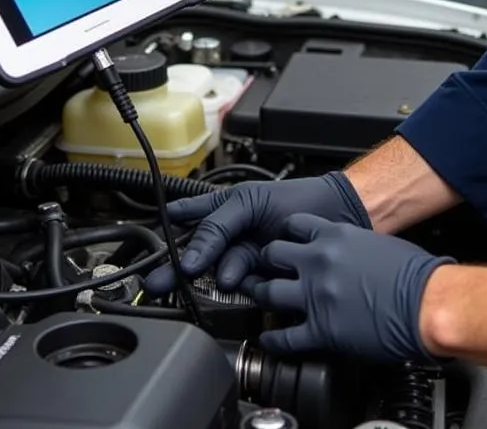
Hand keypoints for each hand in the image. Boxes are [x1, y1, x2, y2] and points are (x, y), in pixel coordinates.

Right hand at [143, 172, 369, 295]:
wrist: (336, 215)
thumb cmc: (295, 198)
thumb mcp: (249, 203)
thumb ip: (216, 226)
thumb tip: (190, 258)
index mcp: (225, 207)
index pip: (189, 217)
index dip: (170, 229)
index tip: (150, 244)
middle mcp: (232, 233)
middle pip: (196, 252)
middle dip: (175, 267)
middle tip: (156, 282)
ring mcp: (246, 256)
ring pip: (216, 272)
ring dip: (211, 275)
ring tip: (219, 273)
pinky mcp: (262, 278)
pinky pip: (240, 287)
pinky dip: (236, 285)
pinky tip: (235, 279)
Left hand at [244, 214, 452, 363]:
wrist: (427, 302)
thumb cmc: (414, 274)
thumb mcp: (377, 243)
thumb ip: (352, 244)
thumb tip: (345, 252)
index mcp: (336, 236)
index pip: (294, 226)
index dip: (284, 235)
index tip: (281, 242)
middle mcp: (320, 262)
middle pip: (272, 254)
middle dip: (265, 262)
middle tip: (263, 270)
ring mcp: (317, 296)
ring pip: (269, 293)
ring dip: (262, 297)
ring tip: (258, 301)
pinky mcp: (322, 330)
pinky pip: (284, 337)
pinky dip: (272, 340)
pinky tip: (269, 340)